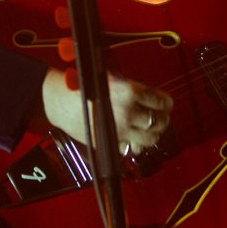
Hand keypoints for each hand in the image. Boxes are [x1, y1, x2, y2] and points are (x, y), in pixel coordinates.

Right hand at [42, 69, 172, 154]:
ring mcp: (119, 130)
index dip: (166, 103)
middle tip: (161, 118)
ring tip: (150, 130)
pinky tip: (133, 137)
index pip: (160, 101)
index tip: (167, 105)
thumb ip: (134, 89)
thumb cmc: (84, 86)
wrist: (59, 100)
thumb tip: (154, 100)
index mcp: (129, 91)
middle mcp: (127, 111)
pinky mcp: (109, 143)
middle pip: (159, 122)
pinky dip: (135, 144)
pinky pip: (131, 149)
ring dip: (153, 135)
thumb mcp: (112, 79)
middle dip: (163, 120)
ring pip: (150, 139)